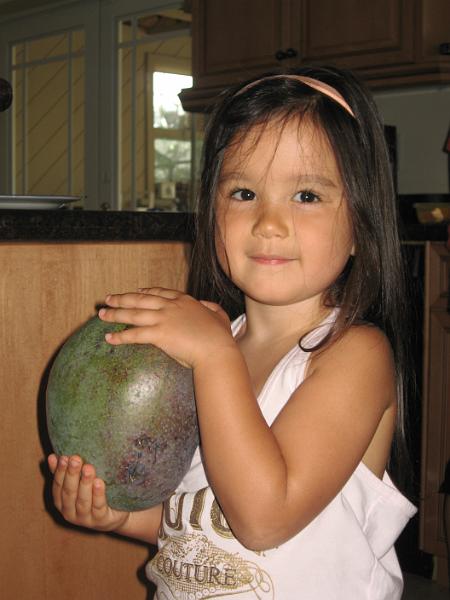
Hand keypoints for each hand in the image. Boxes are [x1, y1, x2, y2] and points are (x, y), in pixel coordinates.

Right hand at [47, 454, 129, 531]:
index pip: (58, 486)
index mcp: (61, 502)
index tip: (64, 457)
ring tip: (88, 468)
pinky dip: (98, 494)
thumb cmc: (93, 493)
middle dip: (72, 475)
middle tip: (75, 459)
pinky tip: (99, 482)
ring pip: (82, 501)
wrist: (116, 512)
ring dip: (85, 483)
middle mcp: (70, 512)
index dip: (59, 472)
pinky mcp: (100, 520)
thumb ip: (64, 471)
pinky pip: (98, 507)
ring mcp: (85, 518)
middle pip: (69, 493)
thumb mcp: (78, 482)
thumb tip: (53, 457)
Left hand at [98, 288, 235, 368]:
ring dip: (115, 314)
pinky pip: (135, 335)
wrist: (217, 351)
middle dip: (122, 298)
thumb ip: (213, 309)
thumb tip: (208, 305)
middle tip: (107, 299)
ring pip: (133, 314)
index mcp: (184, 301)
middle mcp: (171, 307)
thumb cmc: (220, 338)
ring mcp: (163, 319)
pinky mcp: (158, 335)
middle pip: (140, 300)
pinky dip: (120, 337)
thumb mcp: (220, 316)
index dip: (145, 292)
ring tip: (101, 314)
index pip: (160, 292)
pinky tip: (109, 338)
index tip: (136, 292)